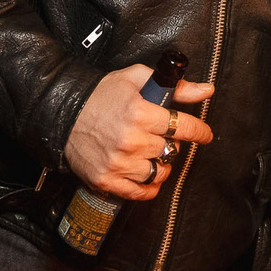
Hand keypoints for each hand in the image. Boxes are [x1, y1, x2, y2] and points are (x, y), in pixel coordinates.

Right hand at [64, 65, 214, 200]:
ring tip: (153, 154)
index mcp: (139, 112)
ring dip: (161, 165)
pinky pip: (139, 193)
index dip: (199, 131)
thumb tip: (206, 90)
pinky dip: (148, 187)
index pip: (182, 126)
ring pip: (158, 172)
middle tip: (163, 136)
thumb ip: (175, 86)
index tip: (204, 133)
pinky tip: (147, 175)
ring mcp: (118, 163)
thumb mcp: (137, 78)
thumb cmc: (101, 94)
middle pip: (170, 150)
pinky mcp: (106, 180)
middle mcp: (130, 140)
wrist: (64, 113)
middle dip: (172, 143)